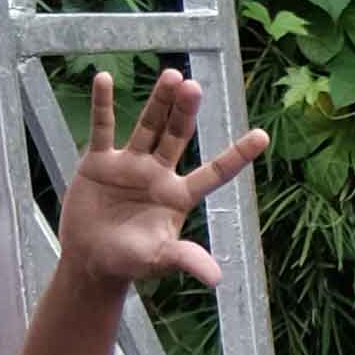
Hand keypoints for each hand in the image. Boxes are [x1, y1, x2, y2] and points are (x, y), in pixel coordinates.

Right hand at [54, 61, 262, 301]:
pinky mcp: (99, 162)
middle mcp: (159, 174)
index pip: (215, 172)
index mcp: (180, 196)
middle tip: (194, 87)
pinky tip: (104, 79)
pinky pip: (102, 127)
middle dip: (186, 112)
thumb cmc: (130, 263)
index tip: (263, 136)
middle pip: (177, 136)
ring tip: (172, 75)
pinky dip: (103, 104)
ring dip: (159, 101)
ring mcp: (130, 164)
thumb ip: (185, 260)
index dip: (238, 156)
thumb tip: (216, 279)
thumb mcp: (159, 260)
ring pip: (148, 126)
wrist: (91, 262)